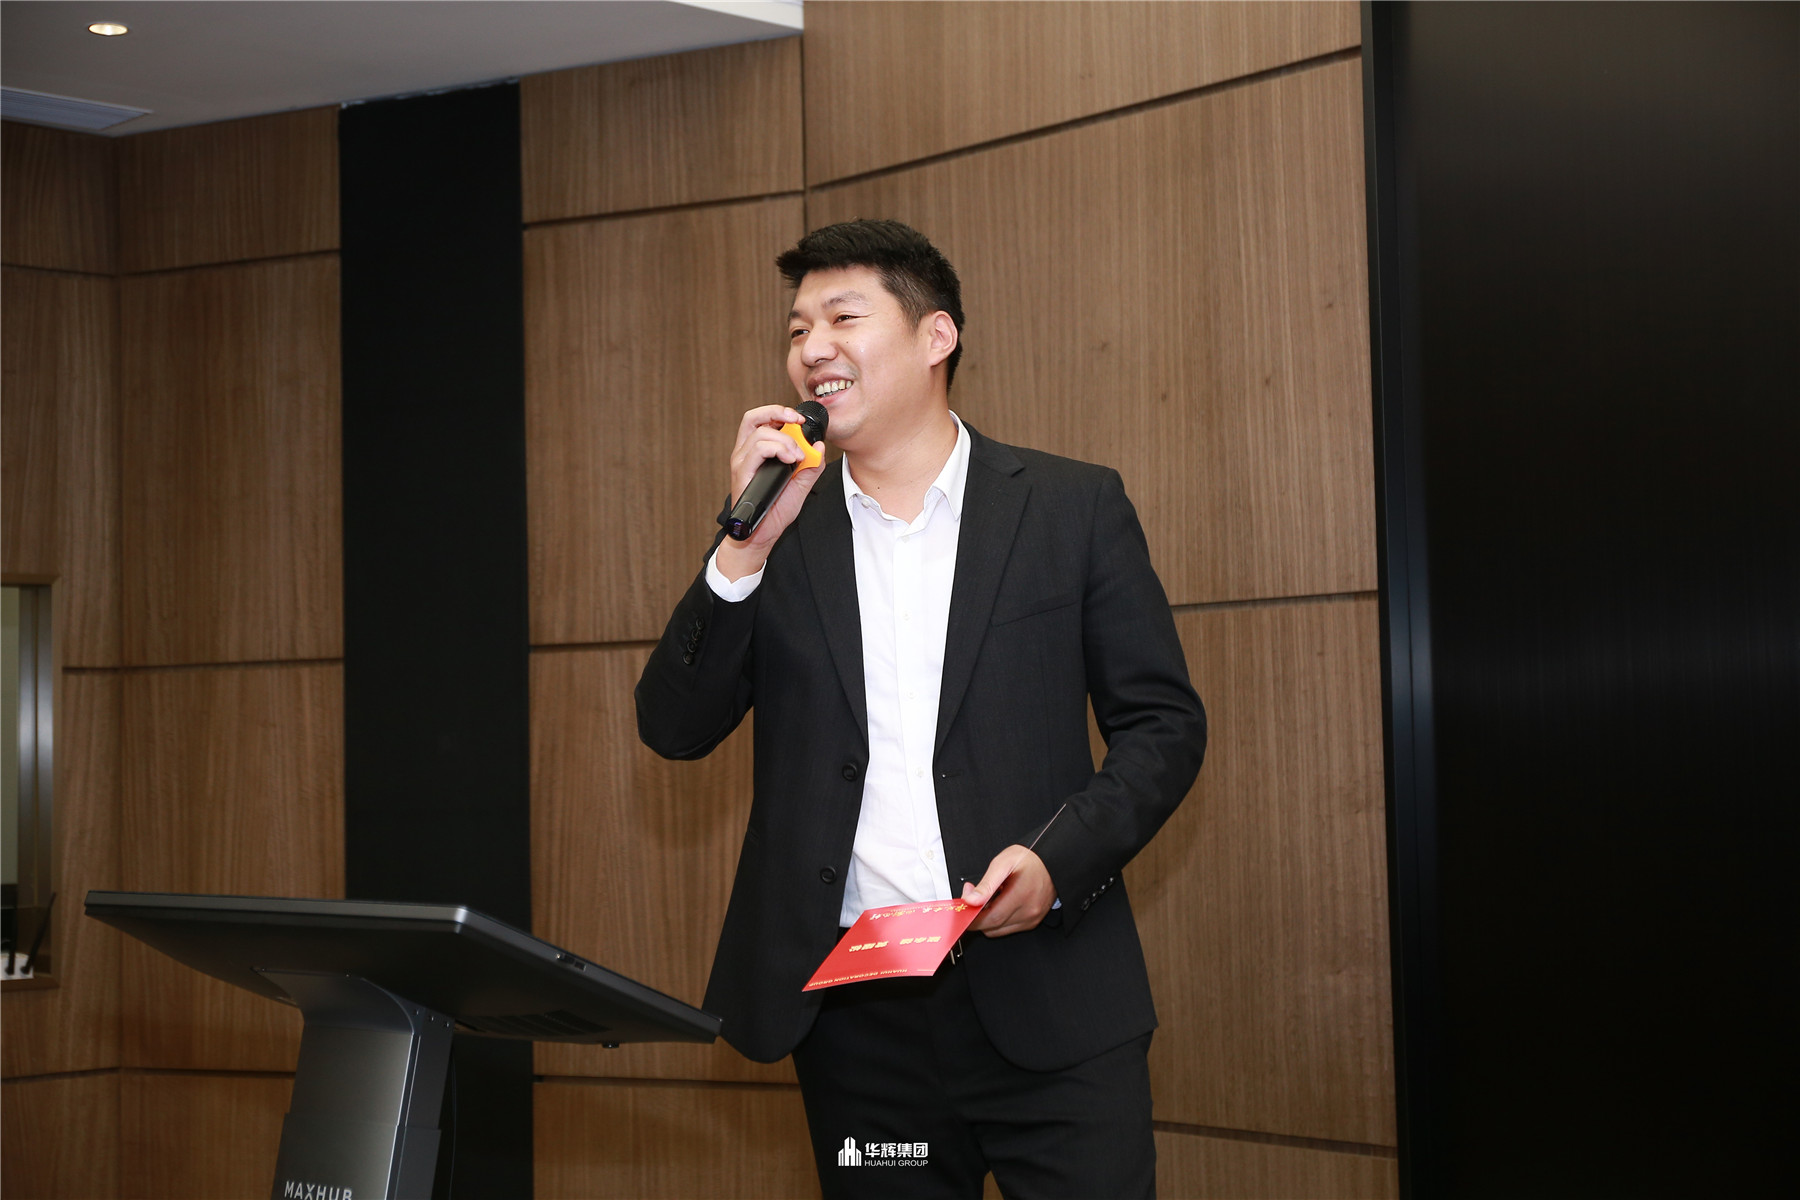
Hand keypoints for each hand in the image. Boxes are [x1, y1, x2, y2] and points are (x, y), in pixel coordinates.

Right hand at [716, 404, 825, 579]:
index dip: (779, 412)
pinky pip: (756, 450)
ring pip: (760, 433)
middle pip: (753, 418)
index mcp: (756, 452)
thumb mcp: (801, 486)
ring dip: (785, 440)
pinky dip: (776, 448)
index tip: (800, 418)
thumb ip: (811, 467)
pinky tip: (790, 460)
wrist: (763, 535)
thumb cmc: (776, 511)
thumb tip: (819, 446)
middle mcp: (745, 453)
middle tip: (797, 421)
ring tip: (797, 456)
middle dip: (778, 412)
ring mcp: (741, 462)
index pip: (761, 419)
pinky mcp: (741, 473)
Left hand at [963, 845, 1056, 936]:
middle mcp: (1027, 912)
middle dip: (977, 916)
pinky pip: (1008, 928)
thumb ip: (985, 884)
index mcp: (1020, 897)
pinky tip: (1001, 903)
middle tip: (974, 897)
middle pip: (991, 928)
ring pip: (998, 931)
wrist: (1054, 862)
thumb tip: (970, 899)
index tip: (963, 908)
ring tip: (991, 898)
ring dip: (988, 919)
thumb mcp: (1003, 863)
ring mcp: (1031, 919)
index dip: (971, 917)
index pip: (988, 920)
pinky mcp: (1032, 922)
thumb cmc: (1030, 860)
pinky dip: (999, 919)